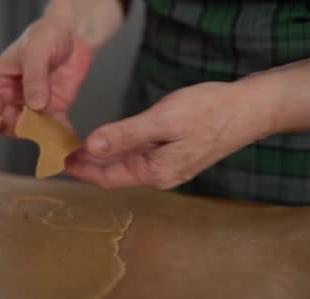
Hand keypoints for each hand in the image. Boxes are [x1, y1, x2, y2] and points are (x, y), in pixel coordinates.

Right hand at [0, 18, 92, 136]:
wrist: (74, 33)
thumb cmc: (46, 35)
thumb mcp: (35, 52)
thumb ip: (34, 78)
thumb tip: (35, 105)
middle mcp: (14, 98)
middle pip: (8, 125)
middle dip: (19, 128)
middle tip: (34, 122)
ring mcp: (34, 105)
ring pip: (31, 130)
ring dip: (40, 135)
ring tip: (51, 132)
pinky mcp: (55, 108)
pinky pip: (54, 127)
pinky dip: (60, 135)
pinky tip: (65, 137)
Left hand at [65, 82, 273, 189]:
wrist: (249, 109)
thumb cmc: (211, 112)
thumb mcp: (163, 120)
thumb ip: (126, 135)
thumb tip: (93, 146)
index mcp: (156, 172)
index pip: (107, 177)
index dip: (81, 170)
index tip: (59, 162)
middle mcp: (161, 175)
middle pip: (114, 173)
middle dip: (88, 164)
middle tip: (62, 152)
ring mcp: (169, 166)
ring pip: (126, 165)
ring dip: (102, 157)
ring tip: (78, 146)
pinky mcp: (175, 155)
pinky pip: (139, 156)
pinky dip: (120, 149)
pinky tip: (110, 140)